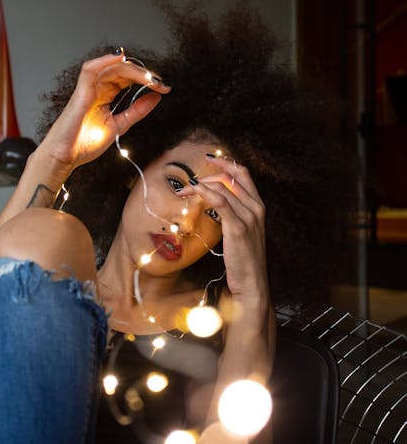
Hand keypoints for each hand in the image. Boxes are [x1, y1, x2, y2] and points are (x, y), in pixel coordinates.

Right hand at [39, 51, 170, 170]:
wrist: (65, 157)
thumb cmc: (84, 144)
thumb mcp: (119, 125)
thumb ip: (137, 111)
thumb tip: (156, 98)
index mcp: (105, 95)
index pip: (128, 78)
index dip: (146, 79)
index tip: (164, 88)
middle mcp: (97, 88)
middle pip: (122, 70)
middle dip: (144, 74)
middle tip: (160, 83)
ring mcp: (88, 89)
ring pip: (111, 67)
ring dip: (132, 70)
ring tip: (149, 78)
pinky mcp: (80, 93)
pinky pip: (90, 69)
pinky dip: (104, 60)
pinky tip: (120, 58)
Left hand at [180, 155, 267, 303]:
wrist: (252, 283)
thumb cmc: (244, 260)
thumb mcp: (241, 232)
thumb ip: (232, 215)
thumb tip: (213, 202)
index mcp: (258, 206)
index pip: (244, 174)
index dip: (226, 164)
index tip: (210, 159)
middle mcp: (256, 208)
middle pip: (231, 178)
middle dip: (208, 175)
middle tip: (188, 183)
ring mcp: (249, 217)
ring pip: (223, 188)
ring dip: (200, 185)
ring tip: (184, 191)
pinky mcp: (238, 228)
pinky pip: (220, 202)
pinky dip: (205, 192)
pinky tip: (194, 191)